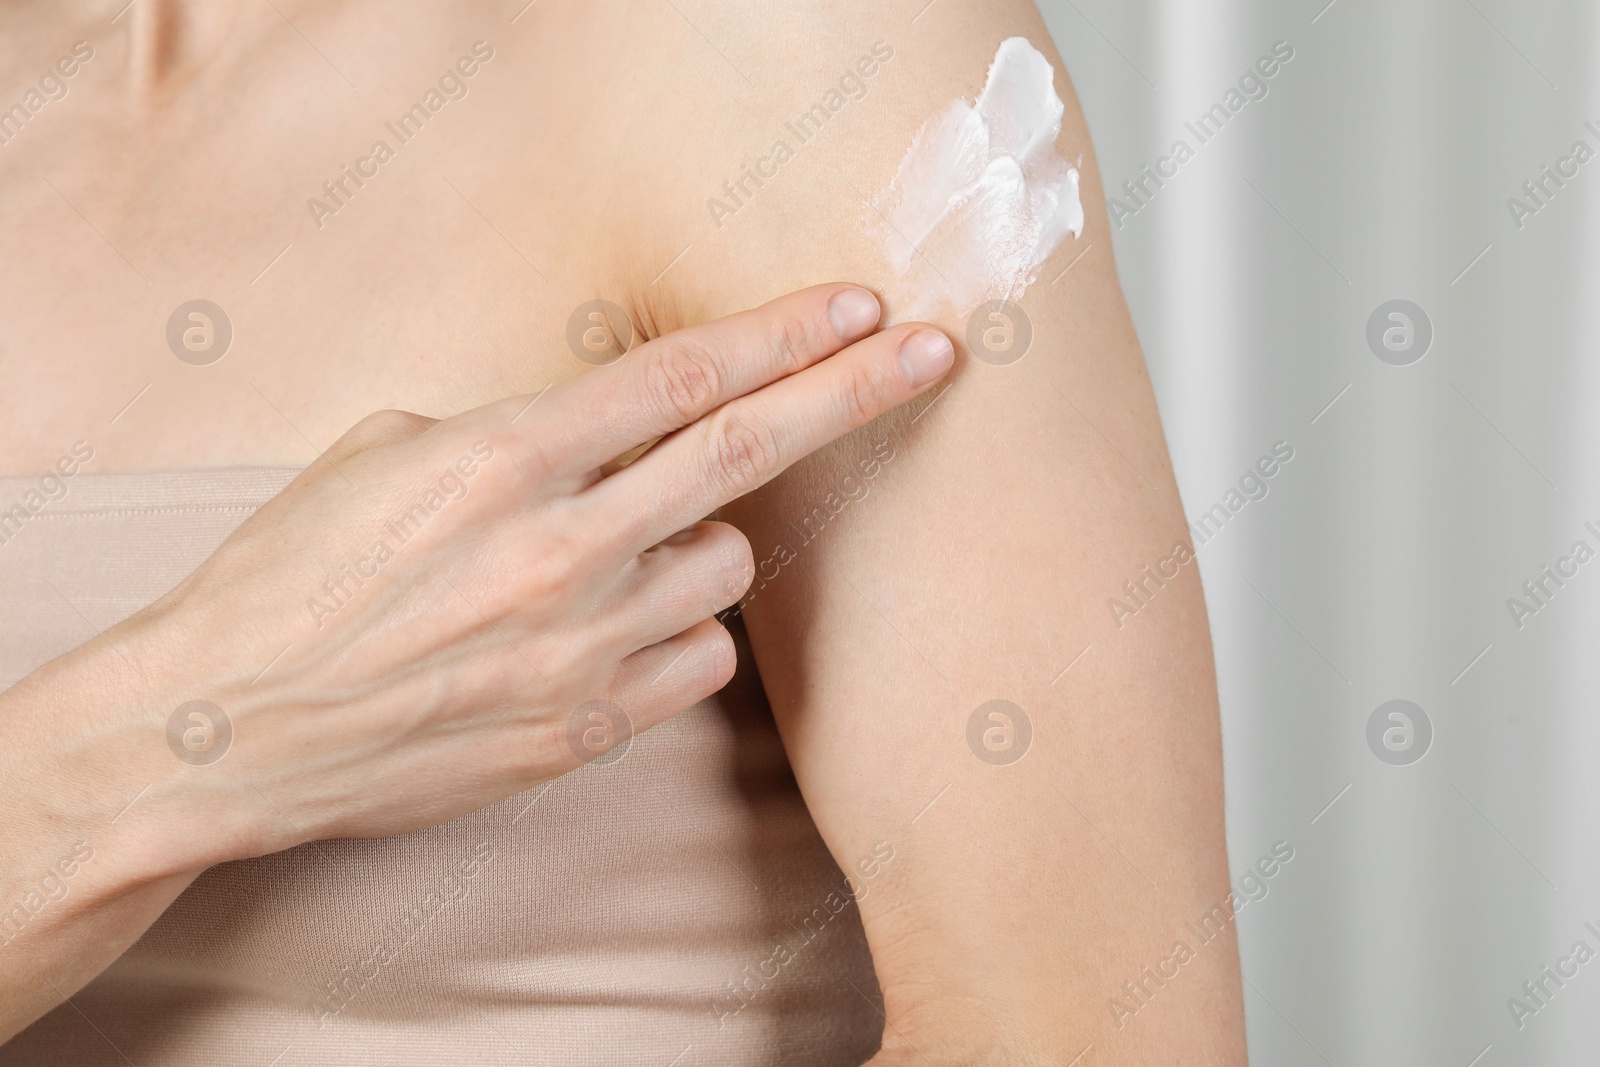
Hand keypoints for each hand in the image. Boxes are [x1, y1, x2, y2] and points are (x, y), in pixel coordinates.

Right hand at [43, 284, 953, 872]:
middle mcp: (559, 547)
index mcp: (501, 458)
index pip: (683, 375)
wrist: (228, 728)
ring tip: (612, 555)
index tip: (857, 303)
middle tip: (932, 351)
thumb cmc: (290, 580)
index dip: (784, 330)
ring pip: (724, 564)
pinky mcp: (586, 730)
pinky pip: (700, 663)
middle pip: (750, 449)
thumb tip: (600, 433)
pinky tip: (611, 632)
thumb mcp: (382, 457)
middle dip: (854, 388)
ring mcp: (581, 646)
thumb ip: (514, 435)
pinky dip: (678, 634)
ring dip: (698, 542)